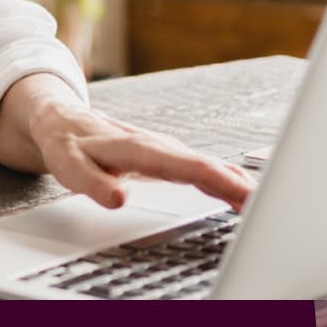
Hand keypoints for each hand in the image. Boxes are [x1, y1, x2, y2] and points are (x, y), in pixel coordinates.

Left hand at [29, 102, 253, 211]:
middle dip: (236, 184)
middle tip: (267, 206)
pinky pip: (198, 166)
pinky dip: (221, 178)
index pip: (184, 166)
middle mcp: (155, 145)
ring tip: (262, 203)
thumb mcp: (68, 166)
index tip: (242, 194)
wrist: (60, 121)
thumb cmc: (66, 145)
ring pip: (204, 164)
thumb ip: (92, 184)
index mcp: (136, 148)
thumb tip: (119, 199)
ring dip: (233, 182)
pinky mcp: (164, 155)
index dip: (216, 180)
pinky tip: (238, 190)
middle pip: (202, 165)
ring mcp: (162, 149)